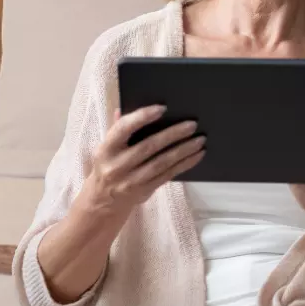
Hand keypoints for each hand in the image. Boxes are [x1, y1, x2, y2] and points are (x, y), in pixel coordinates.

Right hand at [82, 104, 205, 218]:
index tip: (162, 108)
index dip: (142, 117)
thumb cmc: (110, 164)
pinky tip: (197, 155)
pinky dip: (185, 164)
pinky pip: (168, 175)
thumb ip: (119, 126)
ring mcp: (131, 180)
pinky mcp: (144, 190)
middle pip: (149, 146)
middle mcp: (117, 165)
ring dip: (184, 150)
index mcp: (106, 149)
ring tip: (200, 139)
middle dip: (173, 134)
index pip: (123, 128)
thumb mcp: (107, 146)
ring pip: (162, 162)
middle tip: (192, 124)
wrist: (104, 200)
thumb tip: (129, 104)